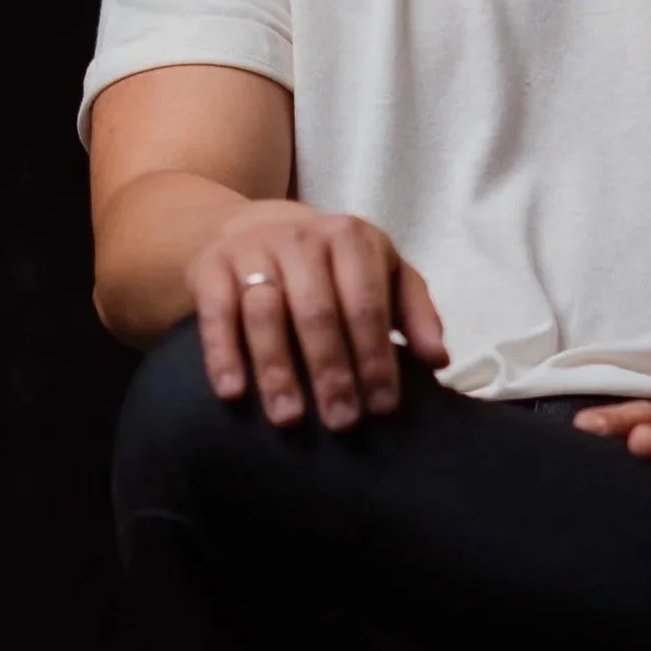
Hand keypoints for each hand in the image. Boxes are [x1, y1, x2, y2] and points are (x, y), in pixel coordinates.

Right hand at [187, 201, 449, 425]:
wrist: (255, 227)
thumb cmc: (333, 266)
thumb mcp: (382, 273)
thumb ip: (414, 313)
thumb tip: (438, 360)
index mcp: (351, 239)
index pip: (367, 304)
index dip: (375, 357)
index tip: (382, 407)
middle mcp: (302, 238)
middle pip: (318, 312)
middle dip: (331, 371)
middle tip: (341, 422)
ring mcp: (253, 250)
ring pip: (266, 313)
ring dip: (278, 370)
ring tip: (290, 419)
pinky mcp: (212, 267)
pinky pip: (217, 314)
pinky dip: (223, 353)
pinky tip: (233, 393)